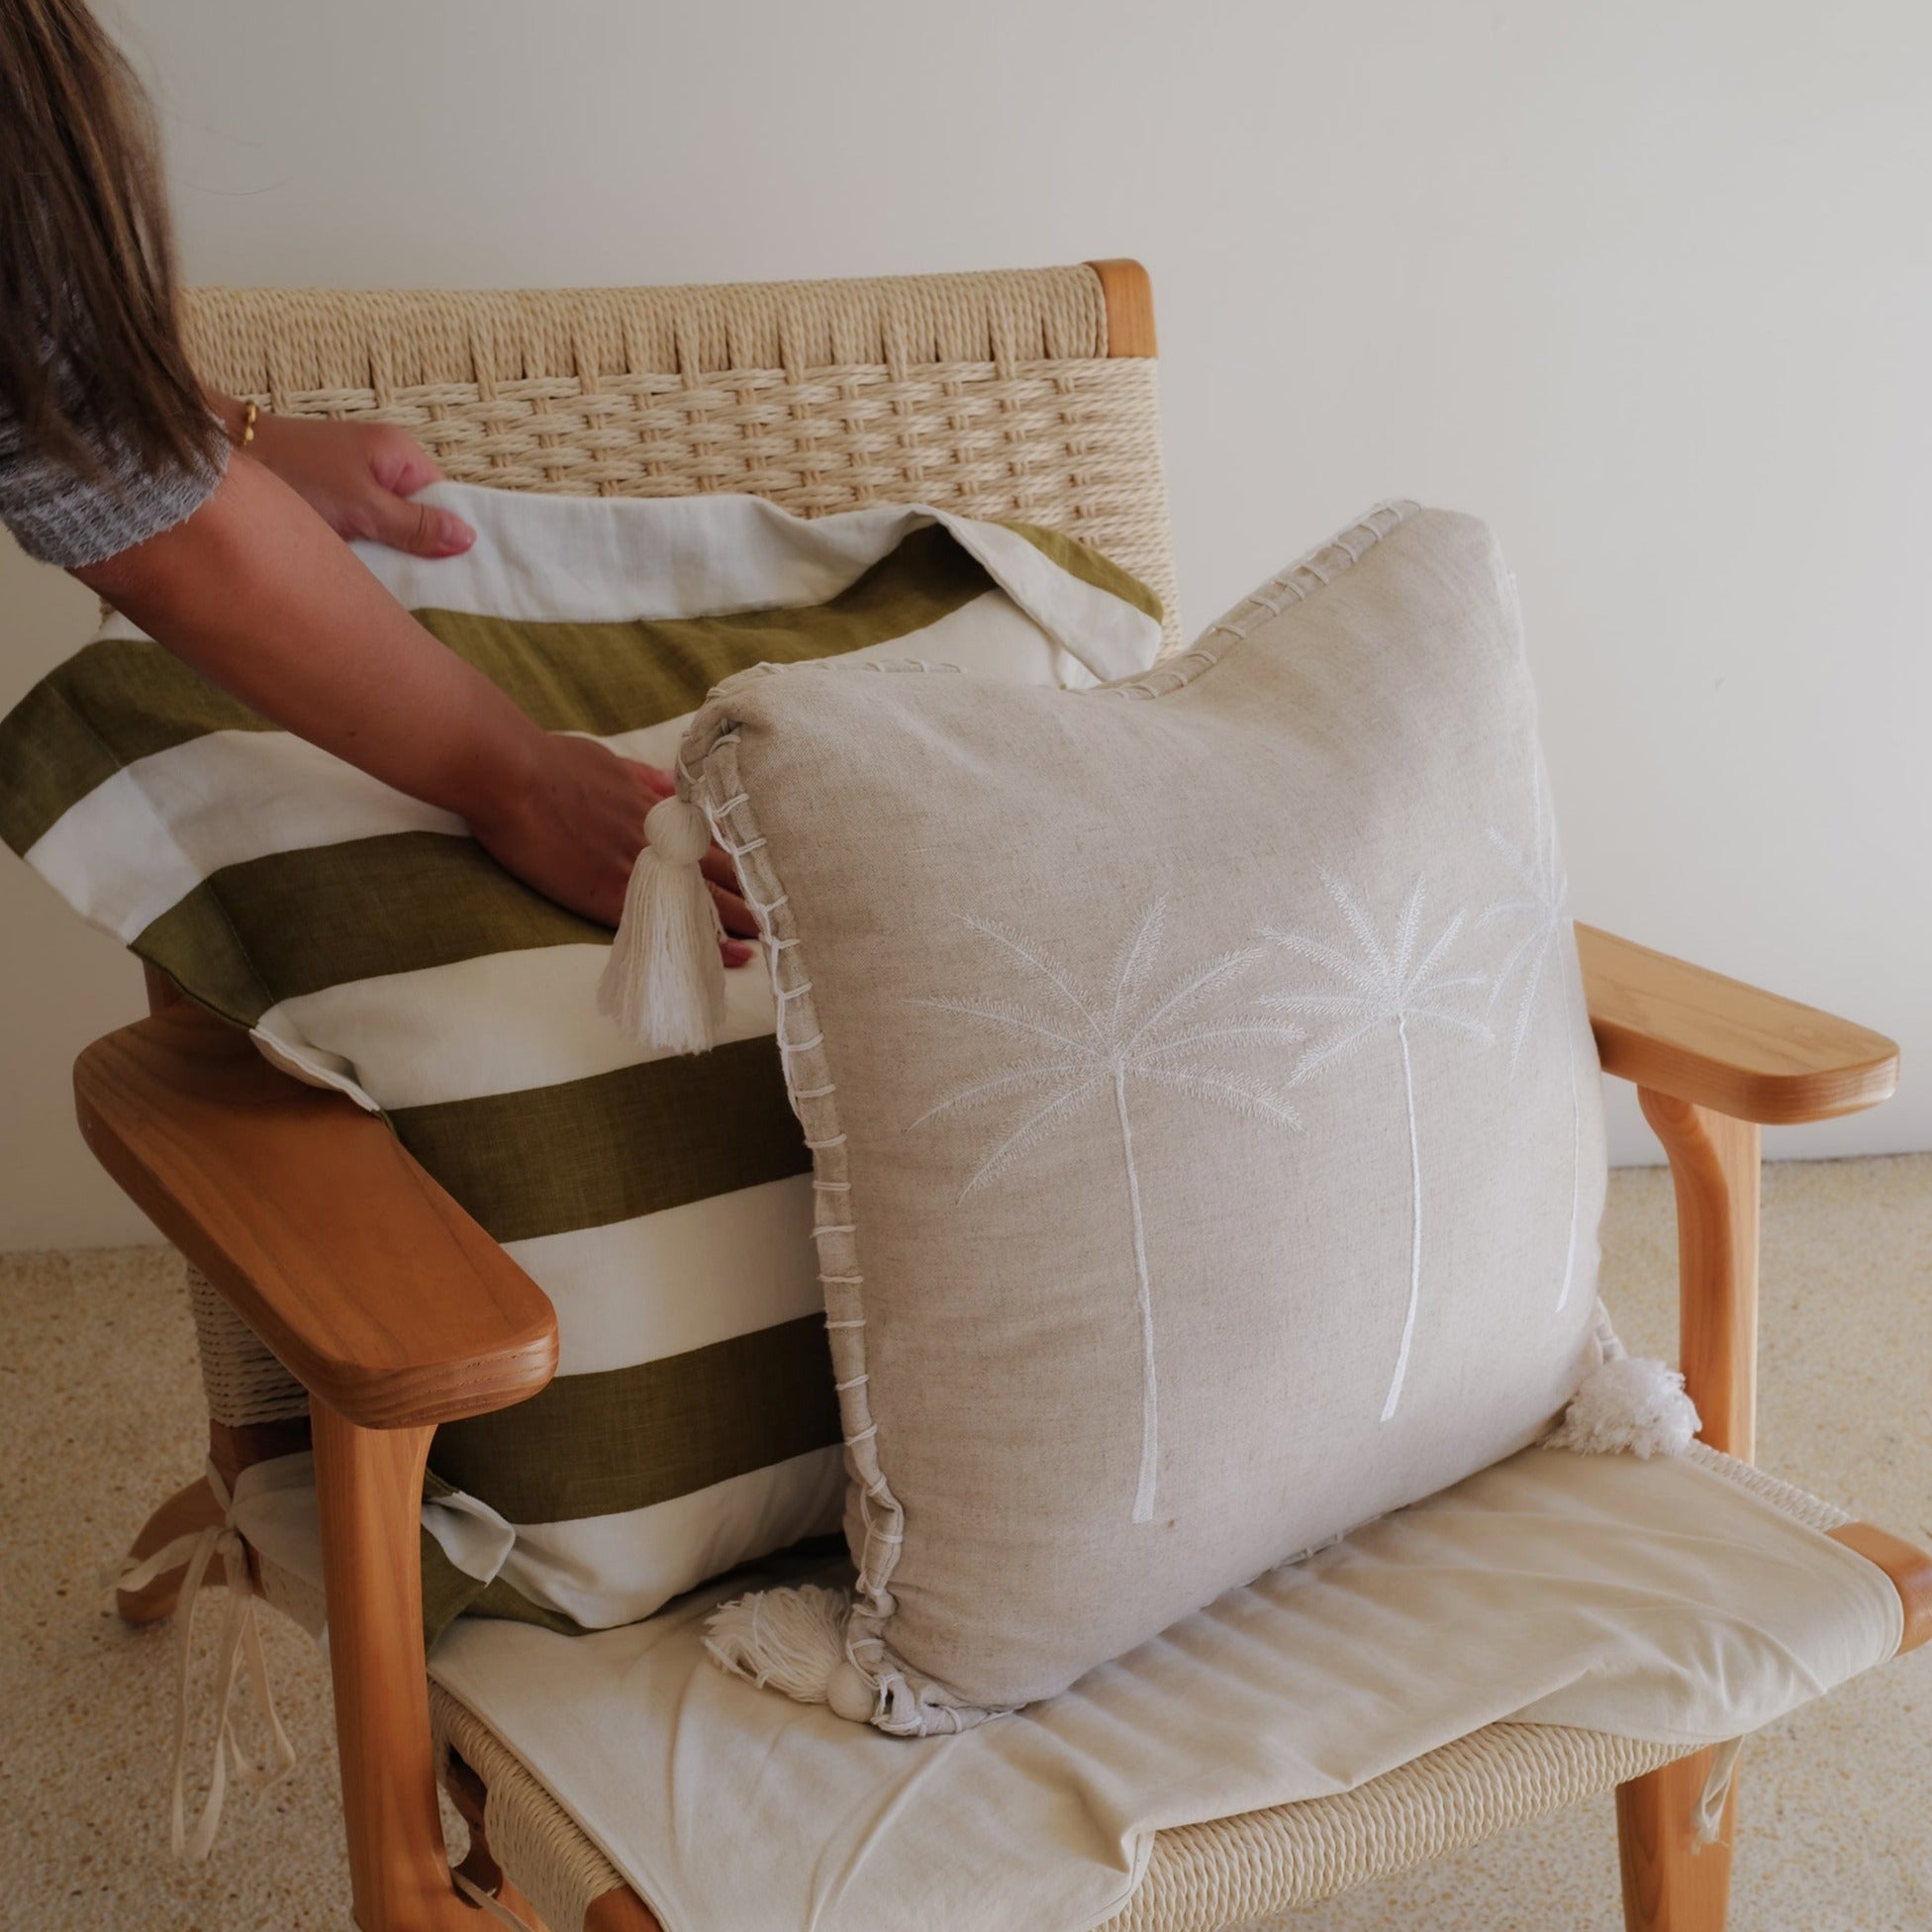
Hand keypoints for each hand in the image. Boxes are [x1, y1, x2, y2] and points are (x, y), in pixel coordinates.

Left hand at [234, 404, 476, 557]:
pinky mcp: (334, 492)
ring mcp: (358, 476)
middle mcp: (385, 461)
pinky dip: (364, 544)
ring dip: (388, 551)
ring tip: (383, 577)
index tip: (445, 575)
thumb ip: (415, 526)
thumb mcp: (362, 508)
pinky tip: (357, 564)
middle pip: (421, 515)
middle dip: (418, 549)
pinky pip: (366, 523)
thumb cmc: (294, 477)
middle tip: (413, 584)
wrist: (222, 459)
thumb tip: (470, 539)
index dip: (448, 537)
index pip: (447, 501)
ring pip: (392, 524)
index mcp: (401, 454)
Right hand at [466, 732, 756, 957]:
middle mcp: (658, 837)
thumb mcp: (606, 761)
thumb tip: (669, 785)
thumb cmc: (549, 761)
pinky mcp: (612, 892)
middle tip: (792, 915)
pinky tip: (732, 956)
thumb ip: (642, 778)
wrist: (512, 773)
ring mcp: (638, 866)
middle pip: (720, 870)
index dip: (743, 861)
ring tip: (775, 940)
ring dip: (741, 921)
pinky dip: (703, 940)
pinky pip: (669, 922)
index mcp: (657, 807)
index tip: (770, 876)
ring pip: (705, 898)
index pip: (713, 839)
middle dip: (754, 894)